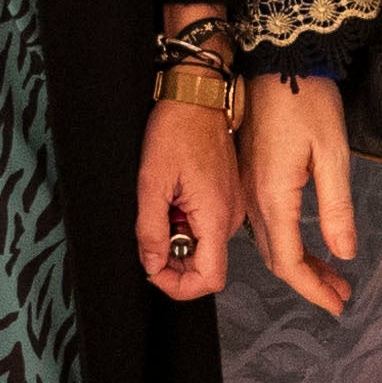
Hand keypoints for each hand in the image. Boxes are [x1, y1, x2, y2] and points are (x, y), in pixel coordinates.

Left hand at [137, 95, 246, 295]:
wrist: (198, 96)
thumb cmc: (177, 129)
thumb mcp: (151, 182)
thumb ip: (151, 230)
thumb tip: (153, 265)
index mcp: (216, 216)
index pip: (209, 279)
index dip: (178, 286)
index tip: (152, 269)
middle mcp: (230, 218)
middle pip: (205, 266)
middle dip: (173, 260)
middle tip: (149, 234)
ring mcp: (231, 208)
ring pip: (205, 247)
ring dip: (178, 240)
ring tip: (161, 208)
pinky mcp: (227, 199)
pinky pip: (207, 227)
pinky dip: (186, 224)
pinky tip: (172, 200)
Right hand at [246, 73, 363, 315]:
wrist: (277, 63)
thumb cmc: (307, 102)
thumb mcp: (332, 154)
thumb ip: (337, 207)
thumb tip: (345, 253)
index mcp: (273, 196)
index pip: (289, 262)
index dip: (312, 289)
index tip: (337, 306)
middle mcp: (253, 199)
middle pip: (276, 258)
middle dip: (308, 283)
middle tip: (340, 296)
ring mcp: (246, 188)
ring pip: (269, 242)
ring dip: (299, 264)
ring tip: (332, 277)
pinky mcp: (249, 176)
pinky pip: (263, 224)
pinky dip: (286, 242)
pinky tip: (307, 244)